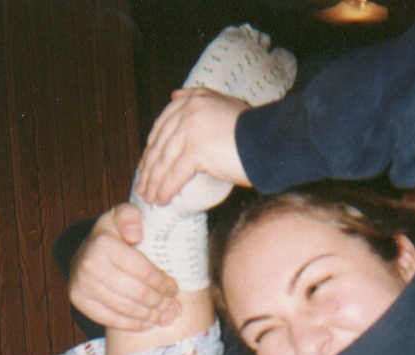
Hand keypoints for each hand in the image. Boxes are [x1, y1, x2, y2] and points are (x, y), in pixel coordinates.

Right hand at [69, 204, 181, 330]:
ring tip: (165, 316)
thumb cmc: (112, 236)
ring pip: (125, 308)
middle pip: (136, 292)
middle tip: (173, 306)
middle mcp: (89, 264)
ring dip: (149, 315)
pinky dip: (132, 324)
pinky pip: (110, 319)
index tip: (174, 288)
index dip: (162, 283)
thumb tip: (135, 235)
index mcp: (103, 243)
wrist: (84, 252)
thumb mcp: (123, 217)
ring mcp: (82, 285)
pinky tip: (147, 323)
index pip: (142, 270)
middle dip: (159, 302)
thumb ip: (131, 217)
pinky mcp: (80, 301)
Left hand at [136, 88, 250, 205]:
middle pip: (160, 144)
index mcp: (194, 99)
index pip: (163, 125)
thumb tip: (173, 96)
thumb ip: (201, 98)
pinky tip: (162, 199)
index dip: (152, 147)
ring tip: (150, 197)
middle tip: (143, 185)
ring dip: (154, 182)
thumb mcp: (225, 103)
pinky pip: (175, 174)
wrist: (272, 141)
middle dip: (149, 168)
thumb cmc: (254, 129)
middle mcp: (189, 111)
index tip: (146, 164)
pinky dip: (166, 189)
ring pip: (164, 161)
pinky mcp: (196, 150)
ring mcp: (191, 130)